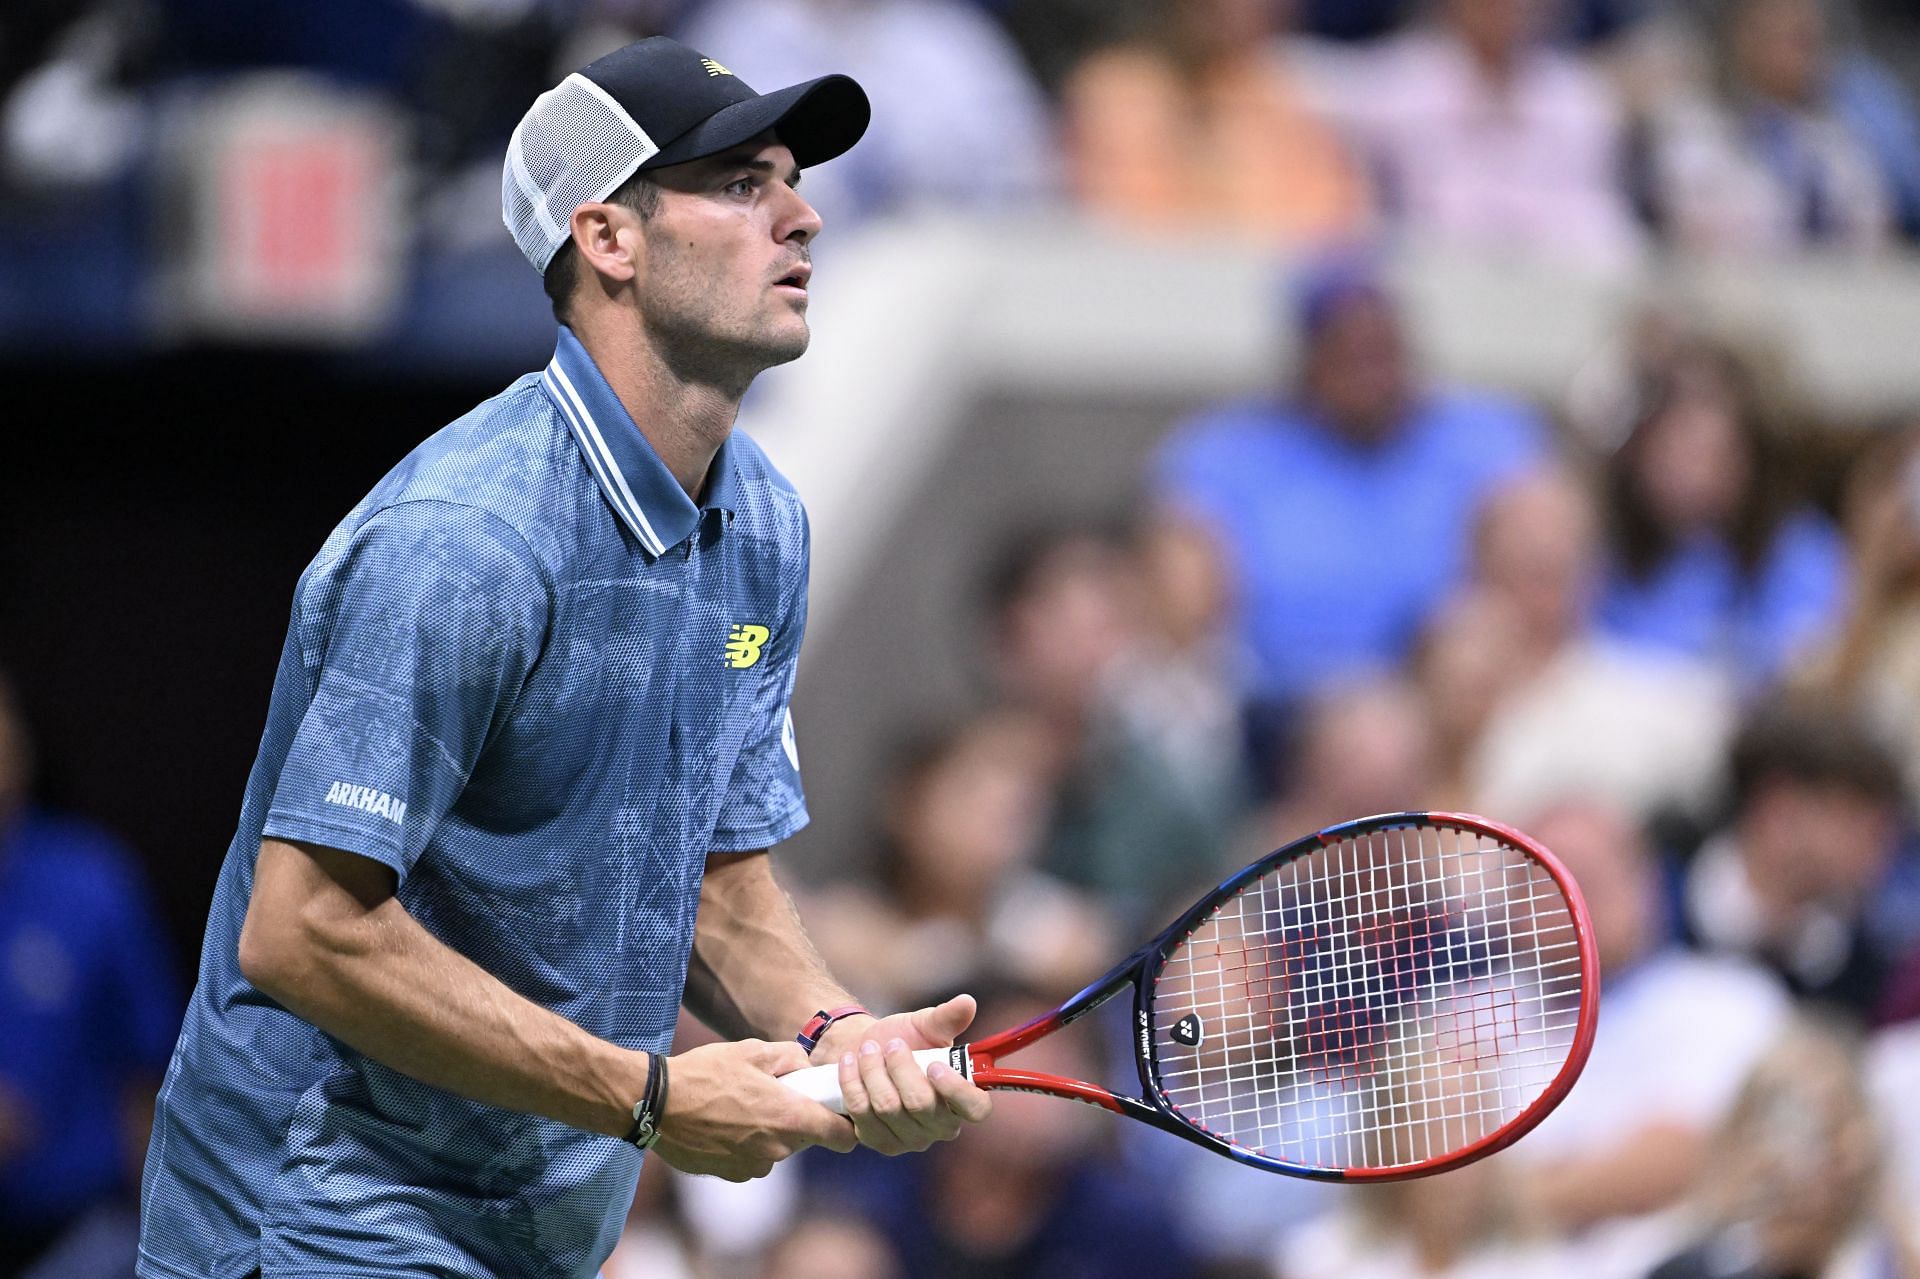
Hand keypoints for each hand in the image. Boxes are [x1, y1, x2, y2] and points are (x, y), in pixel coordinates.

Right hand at [652, 1039, 854, 1181]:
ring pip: (776, 1147)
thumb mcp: (754, 1051)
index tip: (837, 1112)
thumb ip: (792, 1058)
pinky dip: (744, 1143)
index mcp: (791, 1119)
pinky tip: (721, 1122)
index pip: (843, 1137)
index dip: (846, 1125)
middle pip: (805, 1138)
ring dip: (767, 1131)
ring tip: (738, 1105)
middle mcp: (778, 1150)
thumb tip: (807, 1070)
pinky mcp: (730, 1174)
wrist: (656, 1103)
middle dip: (795, 1118)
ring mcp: (753, 1166)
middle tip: (771, 1093)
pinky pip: (750, 1157)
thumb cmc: (706, 1073)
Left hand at [821, 994, 993, 1154]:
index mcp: (964, 1098)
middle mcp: (941, 1126)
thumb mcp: (926, 1025)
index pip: (976, 1108)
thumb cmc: (906, 1039)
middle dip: (900, 1067)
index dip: (957, 1090)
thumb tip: (966, 1002)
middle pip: (920, 1104)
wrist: (866, 1050)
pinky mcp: (879, 1140)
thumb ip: (947, 1017)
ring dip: (873, 1070)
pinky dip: (852, 1081)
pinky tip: (850, 1063)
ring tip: (868, 1049)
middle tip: (892, 1044)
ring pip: (887, 1106)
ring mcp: (910, 1139)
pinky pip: (861, 1112)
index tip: (934, 1065)